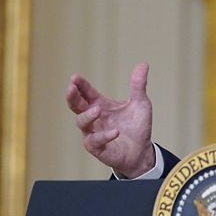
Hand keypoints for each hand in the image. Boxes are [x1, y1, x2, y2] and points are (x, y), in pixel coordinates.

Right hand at [65, 62, 155, 177]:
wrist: (142, 151)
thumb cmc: (137, 127)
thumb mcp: (141, 104)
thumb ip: (138, 86)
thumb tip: (143, 64)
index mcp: (100, 104)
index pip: (86, 92)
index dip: (80, 85)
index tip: (75, 77)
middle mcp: (94, 118)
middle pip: (75, 105)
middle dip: (72, 96)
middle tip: (71, 87)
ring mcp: (93, 133)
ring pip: (81, 123)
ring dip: (88, 115)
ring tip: (98, 110)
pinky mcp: (98, 148)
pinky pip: (94, 141)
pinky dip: (104, 136)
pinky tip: (115, 132)